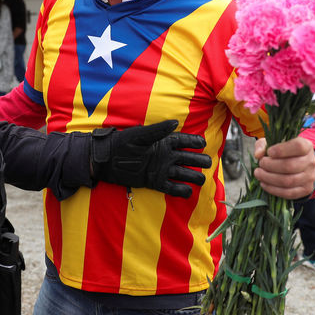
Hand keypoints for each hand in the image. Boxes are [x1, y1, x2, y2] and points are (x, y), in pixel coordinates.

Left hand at [91, 121, 209, 197]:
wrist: (108, 160)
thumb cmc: (122, 143)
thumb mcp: (139, 135)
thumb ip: (157, 130)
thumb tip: (175, 122)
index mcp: (163, 142)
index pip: (184, 141)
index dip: (195, 142)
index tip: (203, 144)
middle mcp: (165, 156)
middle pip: (188, 158)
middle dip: (199, 160)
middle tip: (207, 163)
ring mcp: (161, 169)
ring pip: (183, 174)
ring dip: (193, 176)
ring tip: (201, 179)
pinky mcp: (155, 182)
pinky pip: (172, 188)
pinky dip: (181, 191)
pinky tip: (188, 191)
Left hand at [253, 136, 314, 198]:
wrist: (299, 164)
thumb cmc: (283, 152)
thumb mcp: (273, 143)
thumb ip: (263, 145)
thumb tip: (258, 154)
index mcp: (306, 146)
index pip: (298, 147)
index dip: (281, 150)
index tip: (269, 152)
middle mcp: (310, 161)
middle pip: (290, 166)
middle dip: (270, 165)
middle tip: (260, 164)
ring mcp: (310, 177)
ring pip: (289, 181)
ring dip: (269, 178)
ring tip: (258, 174)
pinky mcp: (306, 190)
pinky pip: (289, 193)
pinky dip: (273, 189)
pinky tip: (264, 183)